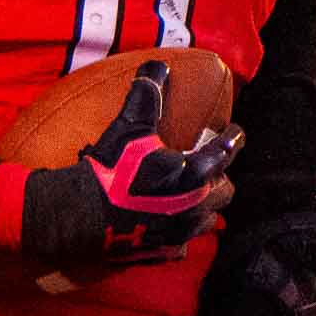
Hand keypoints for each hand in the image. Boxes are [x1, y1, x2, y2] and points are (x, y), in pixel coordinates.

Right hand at [0, 61, 240, 266]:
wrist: (80, 215)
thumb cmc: (109, 168)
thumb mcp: (128, 126)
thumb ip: (147, 95)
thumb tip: (159, 63)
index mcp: (194, 174)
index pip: (227, 151)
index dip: (233, 138)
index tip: (235, 131)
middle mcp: (196, 205)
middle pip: (226, 190)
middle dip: (221, 178)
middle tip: (209, 168)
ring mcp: (181, 232)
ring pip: (208, 219)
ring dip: (203, 206)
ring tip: (190, 196)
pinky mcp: (163, 252)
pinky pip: (182, 244)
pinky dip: (177, 233)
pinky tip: (165, 225)